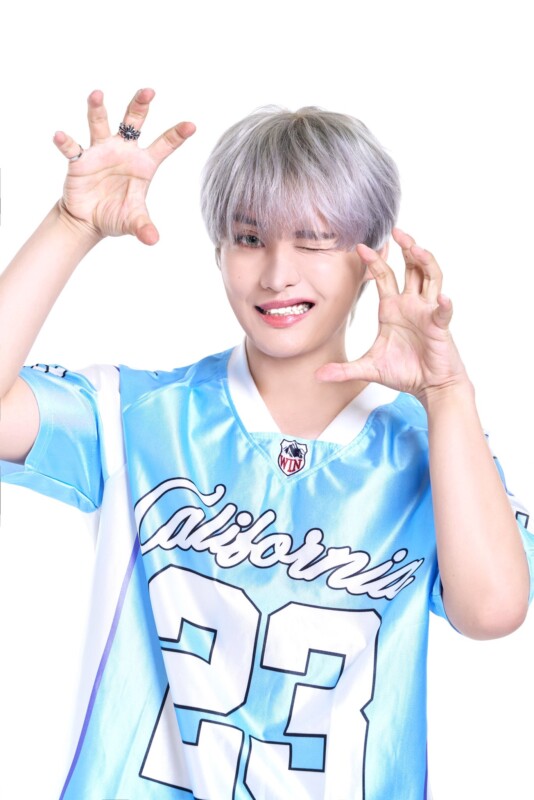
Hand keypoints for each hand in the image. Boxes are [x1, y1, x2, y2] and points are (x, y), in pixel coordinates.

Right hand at [53, 89, 195, 244]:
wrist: (89, 221)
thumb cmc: (116, 216)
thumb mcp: (133, 222)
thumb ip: (144, 227)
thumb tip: (152, 240)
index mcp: (144, 164)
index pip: (164, 145)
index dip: (177, 135)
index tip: (192, 126)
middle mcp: (123, 151)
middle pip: (133, 122)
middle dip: (140, 106)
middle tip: (148, 91)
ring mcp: (101, 152)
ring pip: (100, 124)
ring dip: (97, 109)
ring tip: (97, 94)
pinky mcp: (80, 160)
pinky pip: (72, 148)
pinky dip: (66, 142)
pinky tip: (60, 136)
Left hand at [316, 229, 468, 405]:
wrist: (429, 386)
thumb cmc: (405, 372)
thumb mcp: (368, 369)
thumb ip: (343, 370)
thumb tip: (318, 376)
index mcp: (392, 308)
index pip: (383, 276)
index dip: (374, 260)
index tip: (360, 246)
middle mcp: (411, 304)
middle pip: (412, 268)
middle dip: (406, 248)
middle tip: (396, 231)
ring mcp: (427, 313)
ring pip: (431, 278)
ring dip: (425, 262)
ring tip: (416, 248)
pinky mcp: (439, 327)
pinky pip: (443, 312)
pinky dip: (444, 305)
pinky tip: (442, 298)